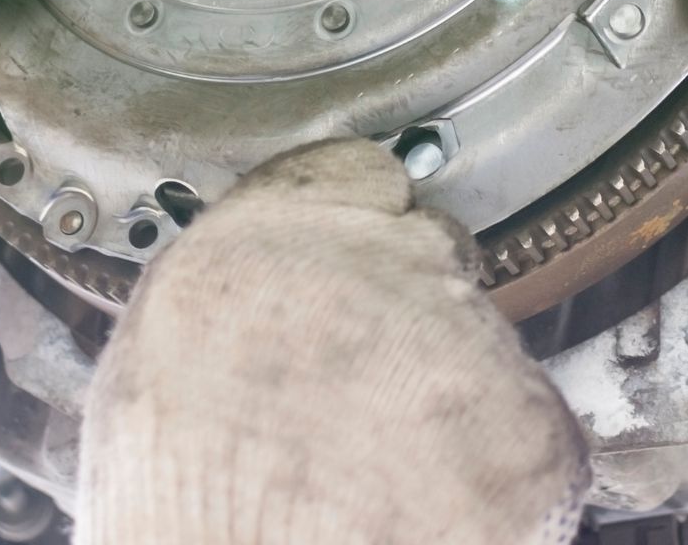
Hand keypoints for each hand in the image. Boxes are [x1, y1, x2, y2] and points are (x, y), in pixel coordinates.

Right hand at [77, 141, 590, 544]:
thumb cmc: (178, 505)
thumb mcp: (152, 361)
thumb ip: (234, 296)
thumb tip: (263, 300)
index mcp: (270, 233)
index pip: (359, 176)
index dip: (367, 228)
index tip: (364, 264)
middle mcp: (381, 260)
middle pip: (432, 261)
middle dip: (413, 324)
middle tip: (367, 408)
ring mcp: (468, 336)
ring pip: (485, 350)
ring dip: (454, 404)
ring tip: (383, 479)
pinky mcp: (533, 423)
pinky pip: (535, 437)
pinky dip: (504, 479)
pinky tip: (432, 511)